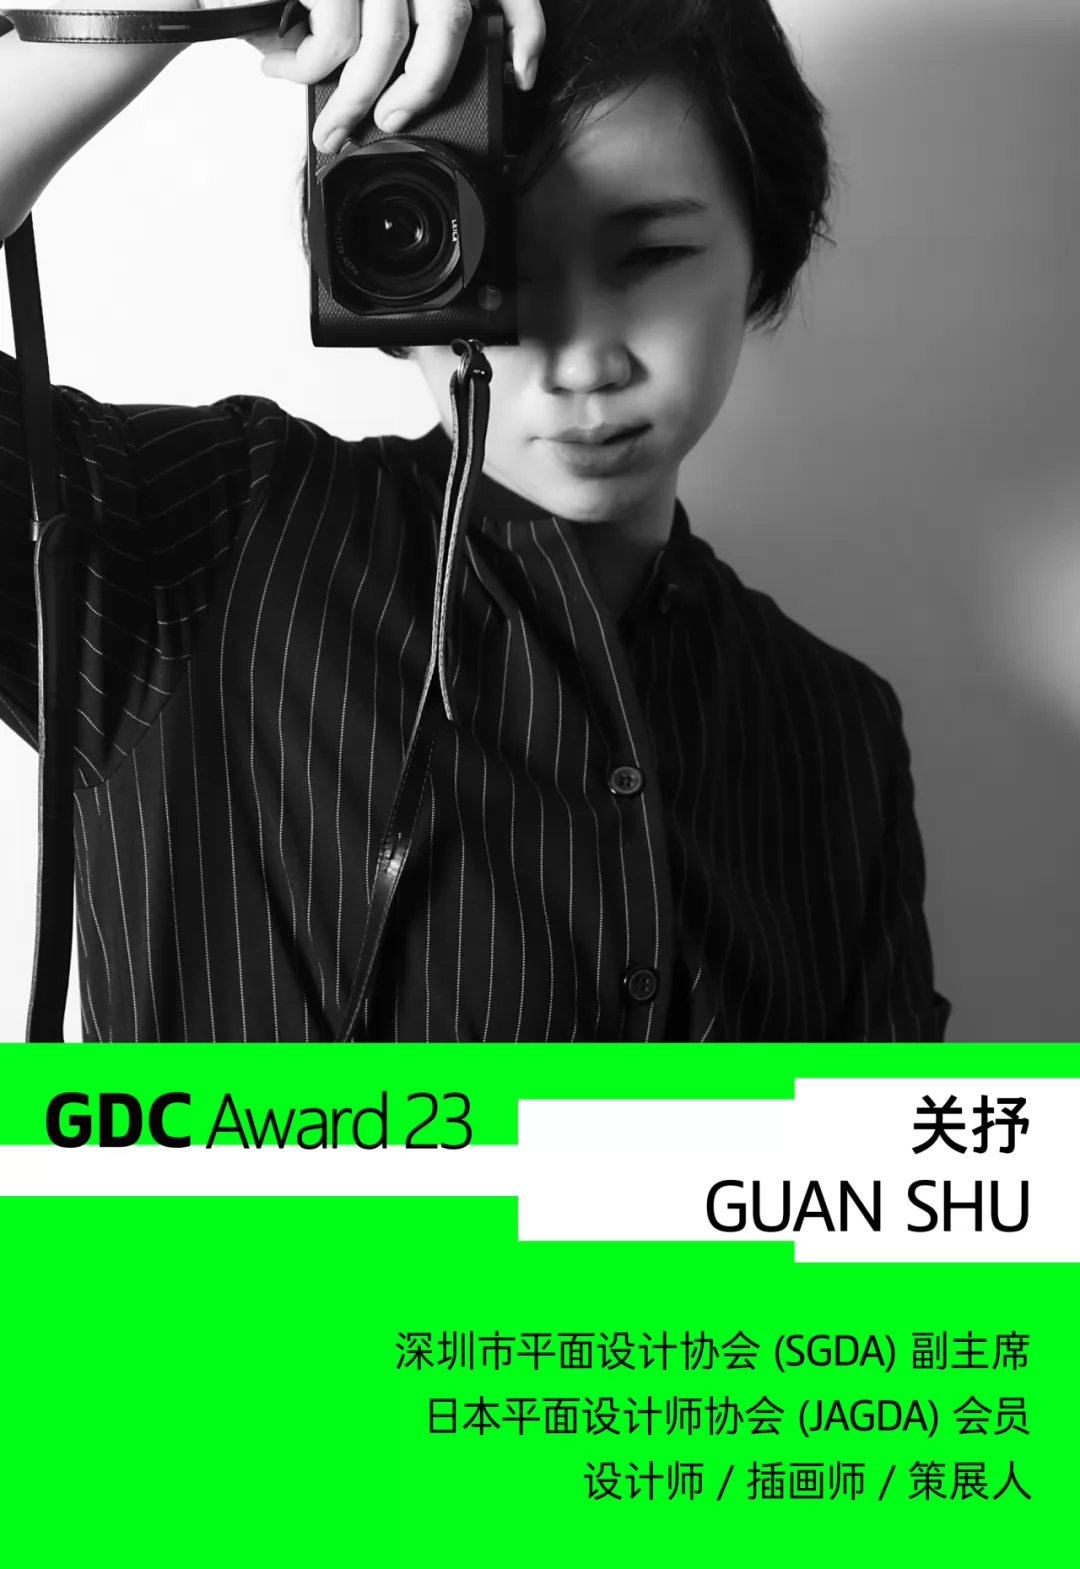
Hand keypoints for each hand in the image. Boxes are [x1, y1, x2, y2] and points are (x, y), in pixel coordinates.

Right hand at [203, 0, 544, 155]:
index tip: (522, 75)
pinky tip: (282, 66)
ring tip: (332, 124)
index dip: (523, 28)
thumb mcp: (339, 0)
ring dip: (358, 98)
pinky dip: (309, 68)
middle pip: (449, 24)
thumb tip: (403, 85)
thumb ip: (382, 20)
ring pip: (389, 42)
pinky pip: (338, 39)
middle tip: (391, 124)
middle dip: (425, 89)